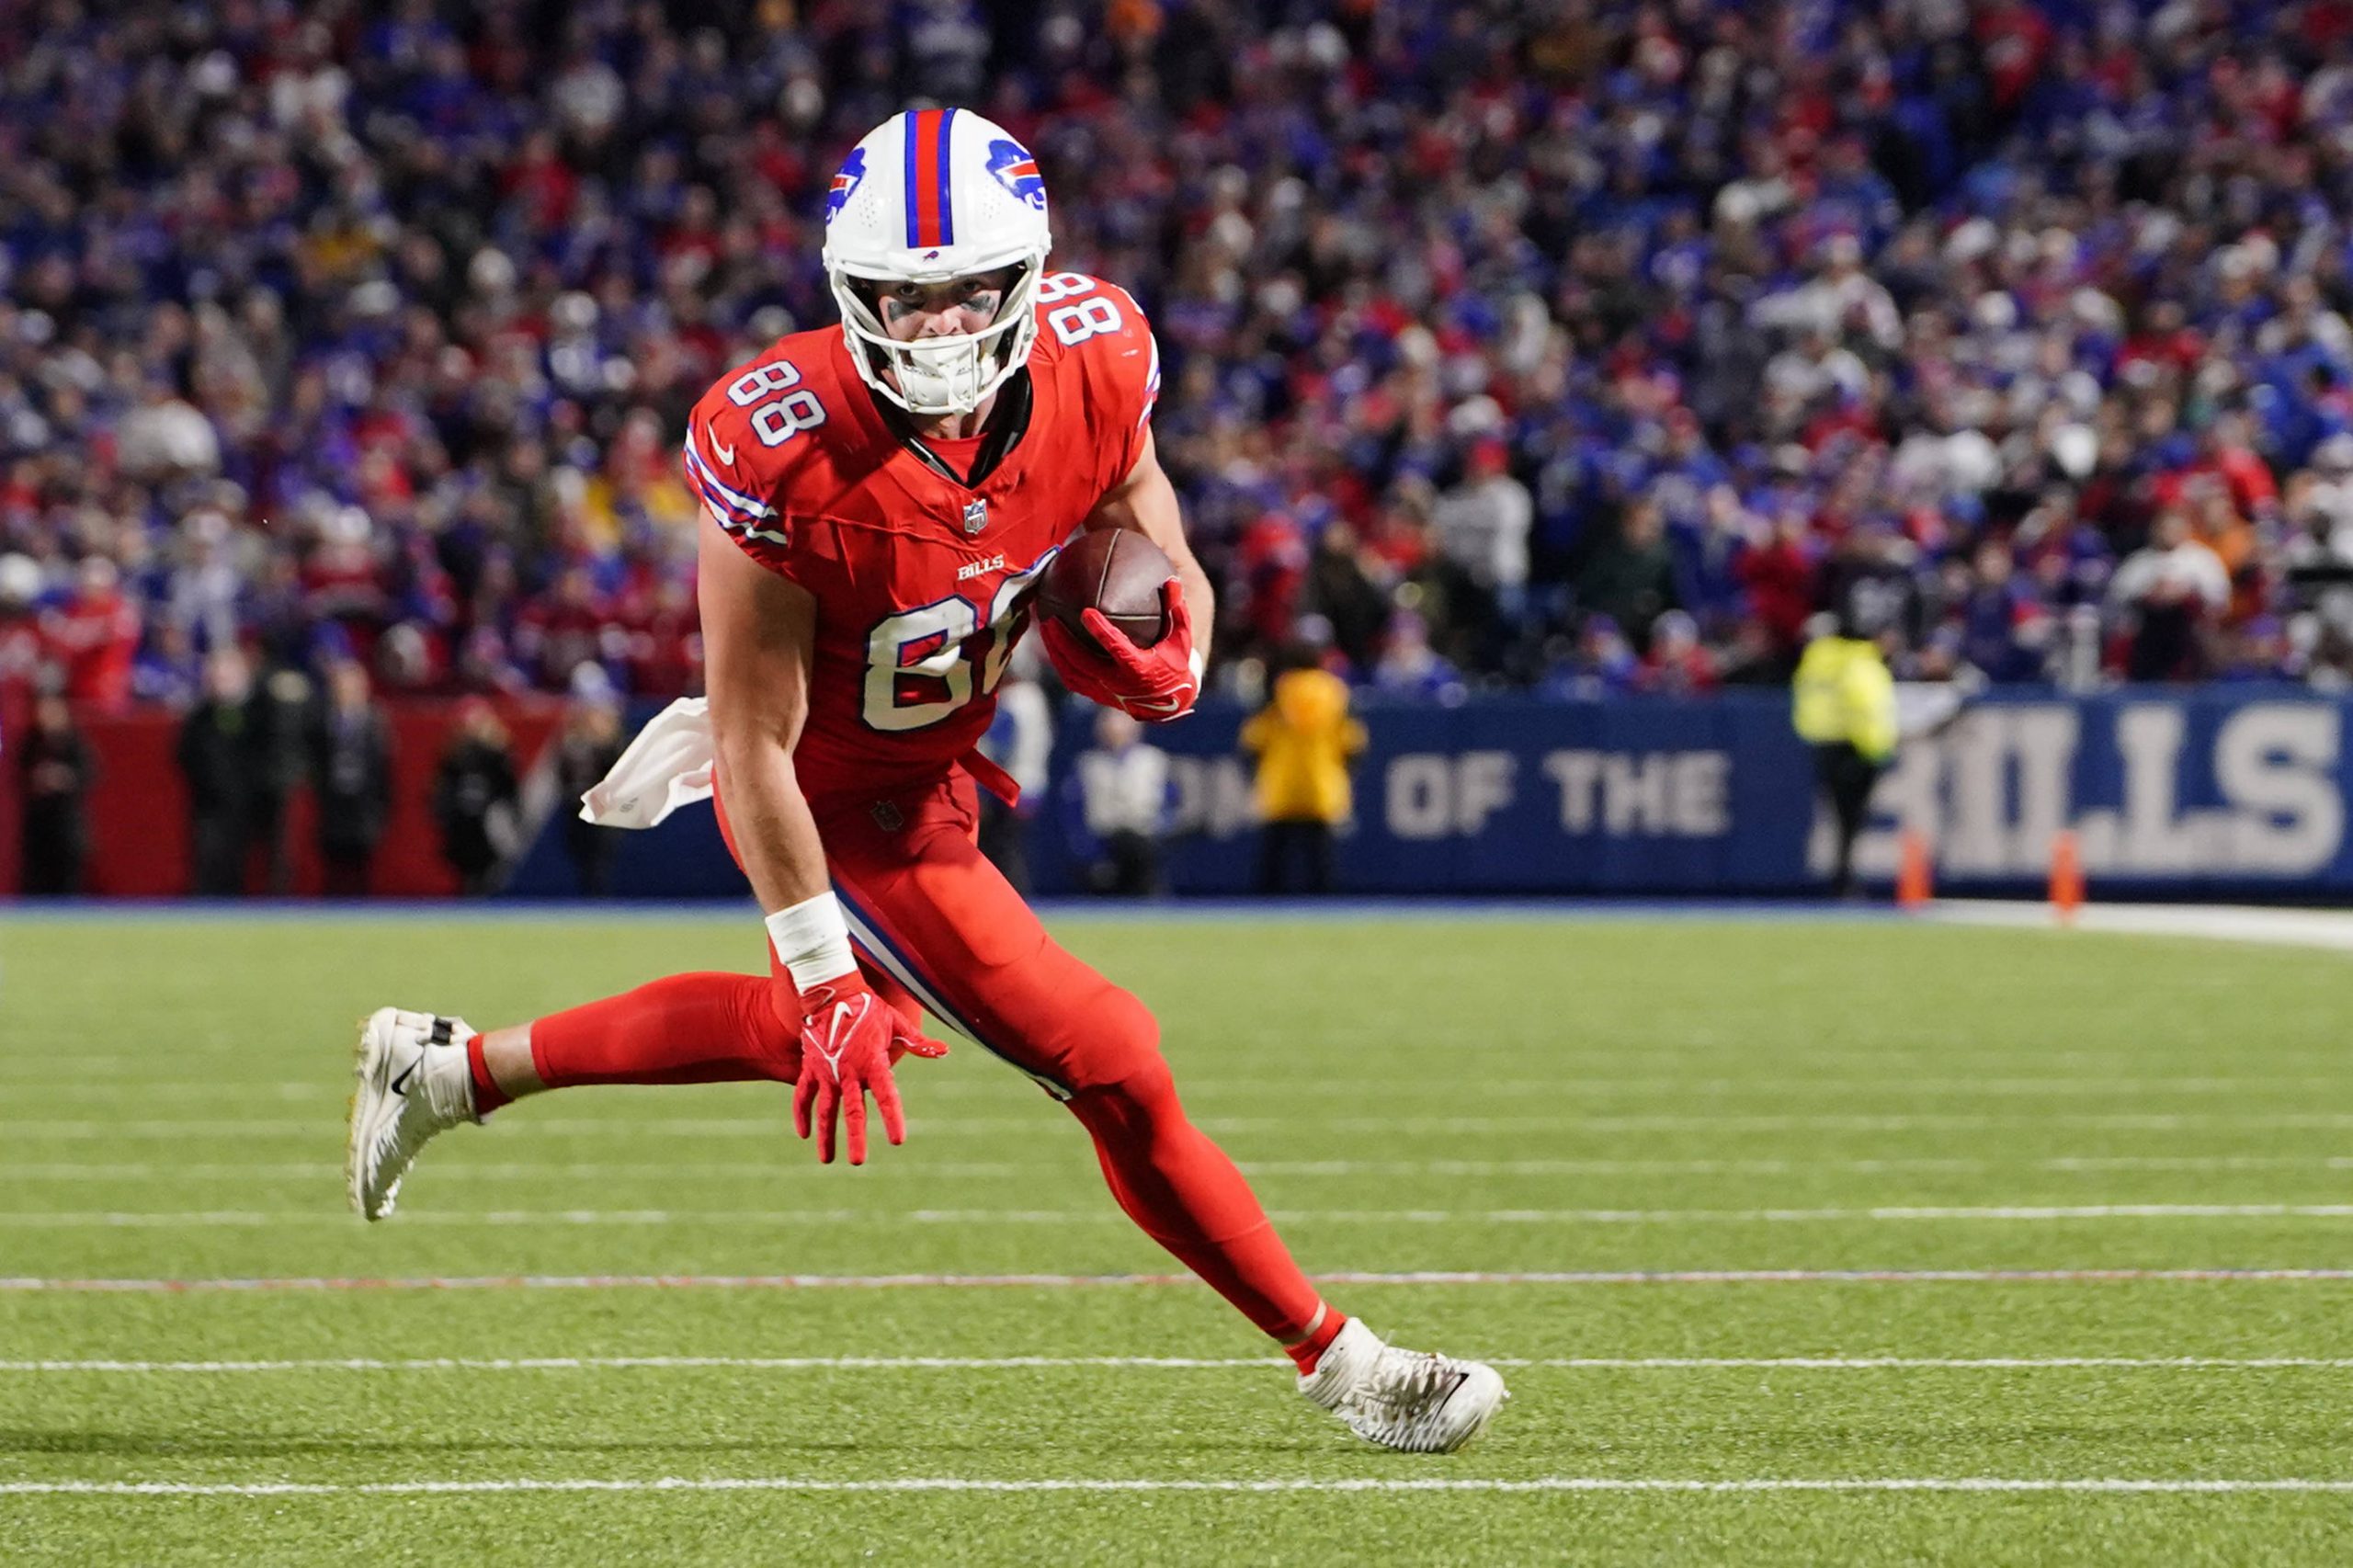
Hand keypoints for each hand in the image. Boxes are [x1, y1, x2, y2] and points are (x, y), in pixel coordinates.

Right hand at [792, 972, 944, 1163]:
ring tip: (827, 1160)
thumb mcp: (895, 1024)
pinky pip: (803, 1095)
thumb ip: (917, 1042)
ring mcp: (827, 1072)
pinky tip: (804, 1134)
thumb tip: (945, 1051)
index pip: (886, 1096)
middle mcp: (849, 1072)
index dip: (892, 1118)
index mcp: (873, 1063)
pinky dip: (802, 1114)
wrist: (832, 992)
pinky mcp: (810, 1068)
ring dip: (826, 1136)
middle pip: (852, 1111)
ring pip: (825, 1110)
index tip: (898, 1141)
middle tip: (858, 1162)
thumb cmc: (869, 1008)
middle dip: (855, 1138)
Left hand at [1040, 578, 1200, 720]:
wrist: (1169, 703)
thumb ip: (1177, 610)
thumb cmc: (1175, 664)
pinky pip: (1071, 679)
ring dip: (1055, 651)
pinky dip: (1059, 661)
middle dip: (1063, 641)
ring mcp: (1104, 691)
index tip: (1086, 612)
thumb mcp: (1181, 639)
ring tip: (1044, 627)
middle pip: (1082, 662)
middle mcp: (1117, 683)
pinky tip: (1051, 643)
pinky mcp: (1096, 695)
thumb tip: (1171, 580)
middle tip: (1050, 618)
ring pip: (1071, 672)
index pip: (1115, 647)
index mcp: (1138, 668)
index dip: (1100, 630)